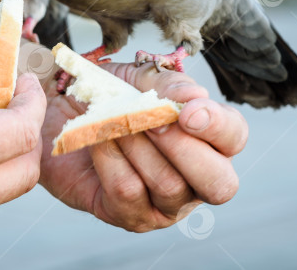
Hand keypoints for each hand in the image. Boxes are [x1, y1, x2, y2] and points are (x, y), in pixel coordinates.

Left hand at [38, 62, 247, 231]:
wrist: (63, 111)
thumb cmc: (113, 95)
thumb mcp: (141, 79)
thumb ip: (169, 86)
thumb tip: (195, 97)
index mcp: (211, 139)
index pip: (234, 137)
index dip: (216, 126)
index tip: (186, 112)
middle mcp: (197, 178)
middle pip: (218, 183)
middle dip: (184, 149)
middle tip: (152, 121)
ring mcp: (167, 204)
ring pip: (169, 186)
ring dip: (138, 147)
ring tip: (115, 121)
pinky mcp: (131, 216)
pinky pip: (128, 192)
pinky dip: (110, 160)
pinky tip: (97, 139)